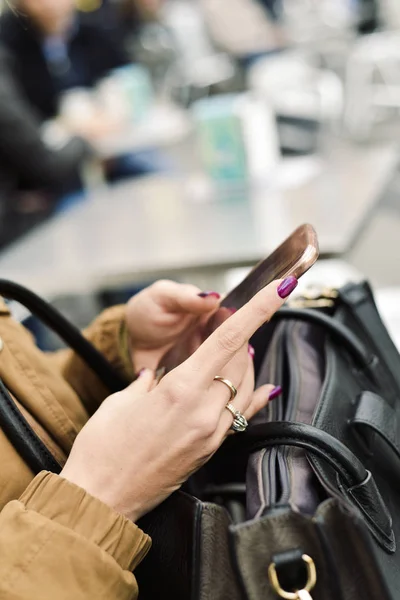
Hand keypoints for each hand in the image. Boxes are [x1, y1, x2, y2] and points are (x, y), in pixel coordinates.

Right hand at [61, 278, 295, 521]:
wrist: (102, 498)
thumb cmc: (102, 448)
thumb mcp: (122, 400)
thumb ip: (150, 381)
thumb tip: (160, 376)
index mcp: (180, 389)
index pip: (229, 339)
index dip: (259, 309)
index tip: (280, 289)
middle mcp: (203, 410)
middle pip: (239, 359)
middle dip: (244, 333)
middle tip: (237, 317)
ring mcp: (210, 433)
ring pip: (244, 386)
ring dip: (244, 361)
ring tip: (237, 346)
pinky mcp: (209, 450)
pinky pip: (240, 415)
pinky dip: (253, 396)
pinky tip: (266, 386)